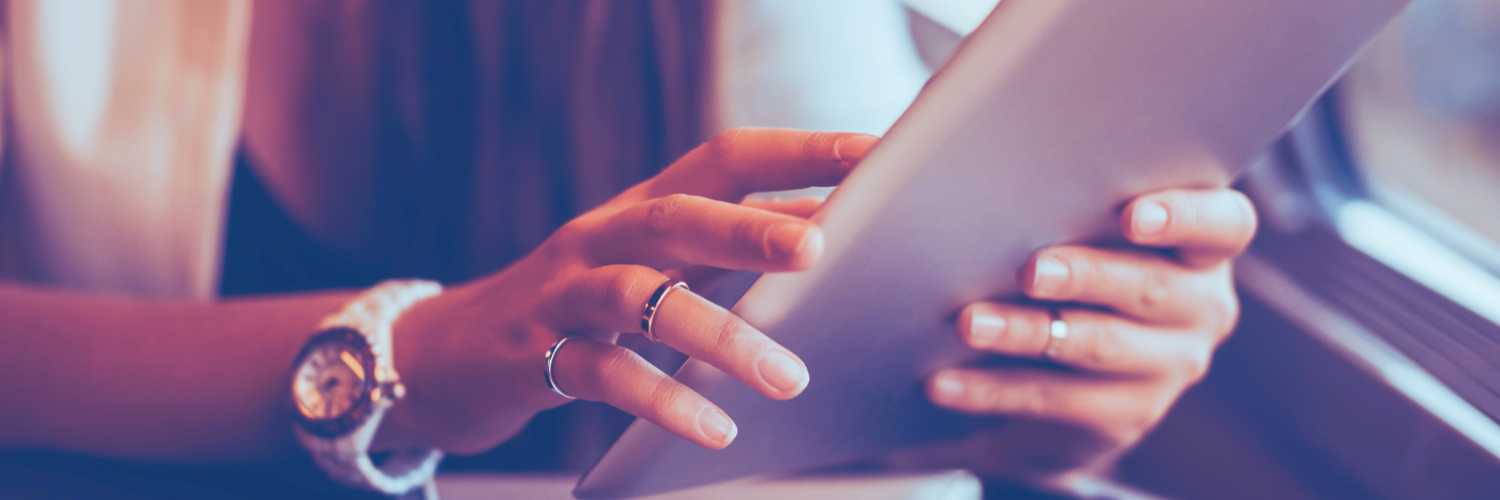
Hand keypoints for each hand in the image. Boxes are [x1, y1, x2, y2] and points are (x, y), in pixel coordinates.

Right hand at [376, 128, 877, 453]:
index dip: (795, 152)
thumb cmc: (577, 307)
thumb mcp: (650, 267)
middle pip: (675, 214)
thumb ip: (724, 252)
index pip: (725, 159)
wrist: (448, 354)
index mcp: (644, 207)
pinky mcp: (535, 355)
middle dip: (749, 227)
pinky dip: (661, 400)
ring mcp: (563, 293)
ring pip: (638, 297)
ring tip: (787, 376)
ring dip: (718, 334)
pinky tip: (714, 428)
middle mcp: (603, 236)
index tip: (870, 154)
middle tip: (819, 247)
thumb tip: (829, 237)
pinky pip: (603, 374)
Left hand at [903, 188, 1256, 479]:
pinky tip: (943, 380)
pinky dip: (992, 389)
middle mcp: (1201, 306)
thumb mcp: (1053, 216)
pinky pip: (1056, 402)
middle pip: (1152, 286)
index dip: (1186, 216)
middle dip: (1085, 274)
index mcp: (1198, 243)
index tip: (1133, 214)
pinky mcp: (1125, 417)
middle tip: (1029, 269)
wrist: (1058, 377)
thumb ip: (1019, 167)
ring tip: (969, 322)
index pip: (1225, 224)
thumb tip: (906, 122)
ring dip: (1028, 332)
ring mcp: (1169, 366)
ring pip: (1098, 345)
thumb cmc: (1056, 263)